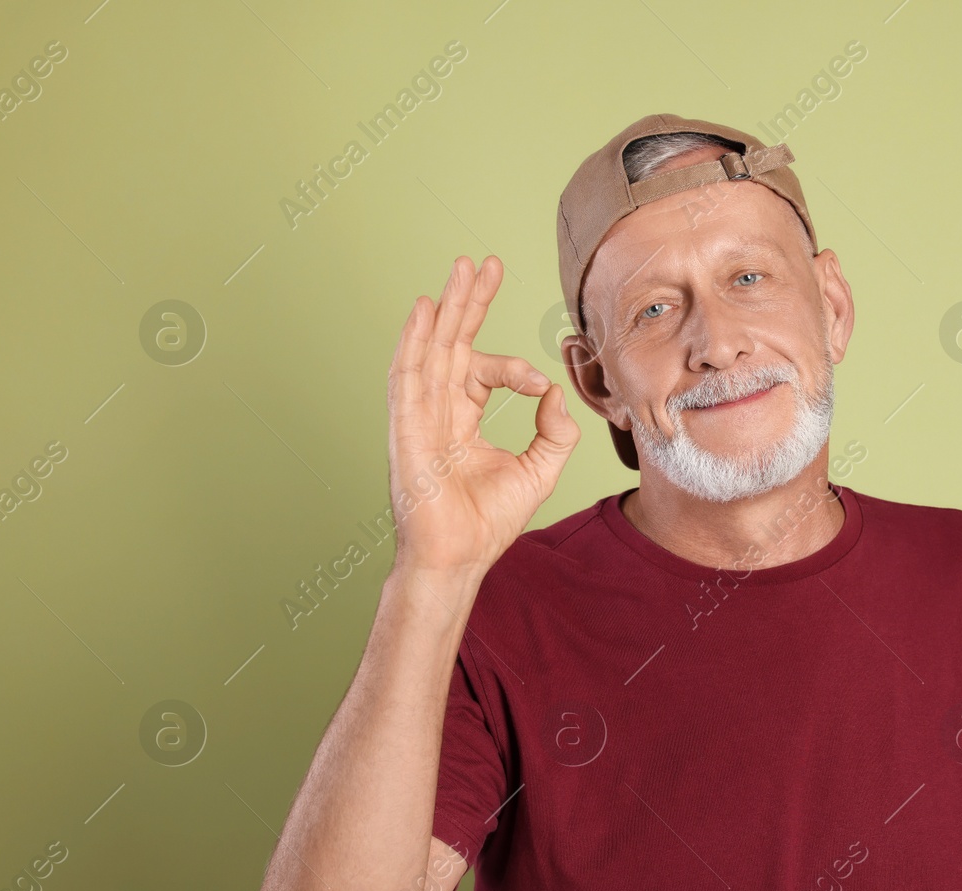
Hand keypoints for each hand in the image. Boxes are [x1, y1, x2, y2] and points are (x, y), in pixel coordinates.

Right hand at [385, 255, 580, 576]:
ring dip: (445, 307)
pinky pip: (407, 376)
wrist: (460, 556)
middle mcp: (436, 409)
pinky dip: (413, 341)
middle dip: (468, 302)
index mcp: (461, 417)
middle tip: (482, 262)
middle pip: (450, 342)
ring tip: (460, 269)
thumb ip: (555, 430)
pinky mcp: (406, 428)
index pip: (482, 369)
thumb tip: (555, 389)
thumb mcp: (540, 469)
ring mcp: (418, 416)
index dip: (515, 368)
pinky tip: (424, 310)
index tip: (538, 383)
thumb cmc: (489, 521)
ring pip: (430, 348)